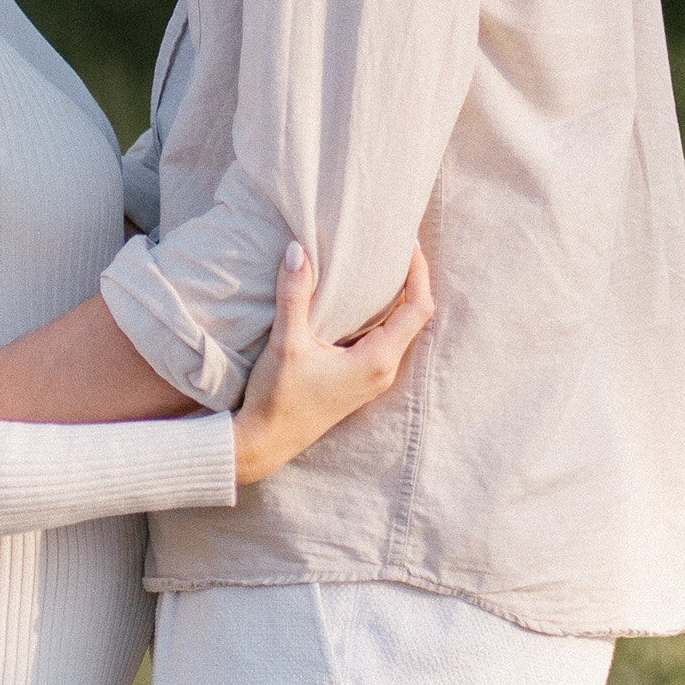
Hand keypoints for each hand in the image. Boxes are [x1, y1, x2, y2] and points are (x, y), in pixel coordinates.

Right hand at [231, 242, 431, 489]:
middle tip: (395, 245)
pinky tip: (361, 300)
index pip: (418, 308)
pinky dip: (381, 314)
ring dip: (397, 297)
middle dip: (411, 278)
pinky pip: (384, 340)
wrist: (265, 442)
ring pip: (399, 329)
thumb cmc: (278, 398)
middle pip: (415, 316)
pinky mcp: (359, 381)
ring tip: (381, 264)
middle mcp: (384, 371)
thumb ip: (294, 295)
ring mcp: (373, 378)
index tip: (406, 242)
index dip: (419, 271)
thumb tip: (298, 250)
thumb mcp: (286, 344)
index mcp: (377, 361)